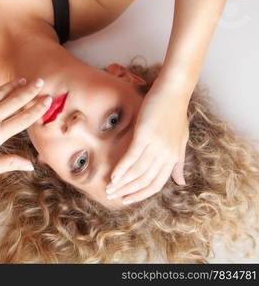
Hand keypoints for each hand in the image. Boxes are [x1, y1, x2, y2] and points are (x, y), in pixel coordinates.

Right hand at [105, 78, 189, 203]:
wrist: (174, 90)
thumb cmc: (175, 113)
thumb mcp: (180, 141)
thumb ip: (178, 163)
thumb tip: (181, 182)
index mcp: (173, 157)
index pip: (156, 184)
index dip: (140, 194)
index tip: (127, 199)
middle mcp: (165, 155)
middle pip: (144, 181)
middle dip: (127, 191)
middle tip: (112, 196)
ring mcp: (155, 146)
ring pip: (137, 172)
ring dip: (121, 183)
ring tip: (109, 189)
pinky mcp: (145, 135)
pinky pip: (132, 157)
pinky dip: (121, 168)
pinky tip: (113, 175)